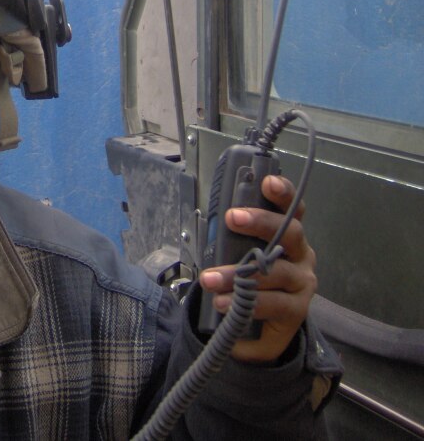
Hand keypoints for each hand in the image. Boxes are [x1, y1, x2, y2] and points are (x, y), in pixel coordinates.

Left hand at [199, 175, 316, 362]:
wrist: (255, 331)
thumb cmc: (246, 281)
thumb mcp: (237, 257)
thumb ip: (232, 241)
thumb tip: (212, 226)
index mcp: (287, 236)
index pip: (292, 210)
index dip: (282, 194)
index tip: (267, 181)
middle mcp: (301, 255)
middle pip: (290, 232)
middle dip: (261, 222)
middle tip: (232, 218)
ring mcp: (302, 282)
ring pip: (276, 271)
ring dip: (238, 273)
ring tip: (210, 279)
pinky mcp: (297, 310)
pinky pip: (274, 303)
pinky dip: (247, 302)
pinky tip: (224, 303)